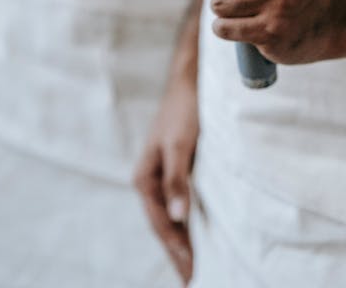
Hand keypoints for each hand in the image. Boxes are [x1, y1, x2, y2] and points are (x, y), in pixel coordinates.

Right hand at [134, 74, 197, 283]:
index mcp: (145, 177)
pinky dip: (190, 221)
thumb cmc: (185, 108)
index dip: (176, 247)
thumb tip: (178, 216)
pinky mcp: (180, 170)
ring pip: (174, 216)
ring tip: (196, 267)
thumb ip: (178, 179)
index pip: (161, 222)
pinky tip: (200, 234)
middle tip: (193, 281)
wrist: (192, 78)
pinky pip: (182, 203)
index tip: (192, 270)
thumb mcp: (181, 143)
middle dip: (177, 253)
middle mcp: (152, 180)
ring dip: (184, 240)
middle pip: (165, 224)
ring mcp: (165, 176)